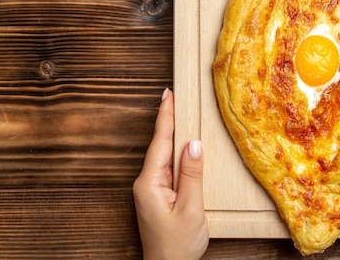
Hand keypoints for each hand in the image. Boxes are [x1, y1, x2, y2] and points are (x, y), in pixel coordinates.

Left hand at [133, 89, 208, 259]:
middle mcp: (146, 183)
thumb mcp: (191, 209)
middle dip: (168, 120)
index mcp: (150, 183)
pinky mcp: (157, 196)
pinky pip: (167, 168)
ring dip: (172, 135)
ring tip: (179, 113)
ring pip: (163, 156)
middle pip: (159, 145)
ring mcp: (150, 190)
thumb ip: (192, 175)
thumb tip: (193, 143)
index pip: (160, 141)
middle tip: (174, 97)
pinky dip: (175, 153)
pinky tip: (182, 146)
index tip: (168, 94)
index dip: (165, 116)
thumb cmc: (177, 246)